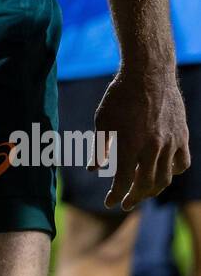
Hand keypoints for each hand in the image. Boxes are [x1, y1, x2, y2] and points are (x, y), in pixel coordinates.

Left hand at [91, 67, 189, 210]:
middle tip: (126, 202)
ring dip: (153, 189)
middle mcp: (152, 148)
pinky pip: (182, 163)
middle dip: (134, 198)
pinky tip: (163, 172)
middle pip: (145, 185)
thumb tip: (93, 169)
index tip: (109, 202)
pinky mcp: (181, 136)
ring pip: (165, 178)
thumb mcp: (102, 121)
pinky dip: (173, 172)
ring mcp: (170, 143)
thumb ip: (99, 148)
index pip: (123, 182)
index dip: (115, 196)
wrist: (148, 72)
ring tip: (143, 191)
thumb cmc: (119, 95)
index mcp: (129, 145)